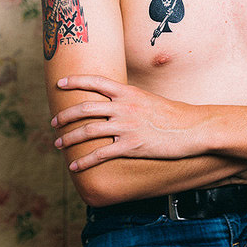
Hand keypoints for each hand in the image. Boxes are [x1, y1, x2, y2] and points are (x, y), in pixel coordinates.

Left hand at [52, 76, 207, 170]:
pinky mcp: (131, 145)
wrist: (192, 128)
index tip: (61, 83)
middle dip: (65, 116)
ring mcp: (127, 126)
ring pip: (88, 131)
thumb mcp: (150, 100)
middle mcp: (124, 107)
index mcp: (129, 92)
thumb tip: (117, 103)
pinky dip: (84, 161)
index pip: (96, 82)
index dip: (76, 81)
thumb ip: (131, 101)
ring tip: (59, 143)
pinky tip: (74, 165)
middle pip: (85, 108)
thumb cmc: (174, 115)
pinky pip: (101, 154)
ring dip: (69, 138)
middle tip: (54, 122)